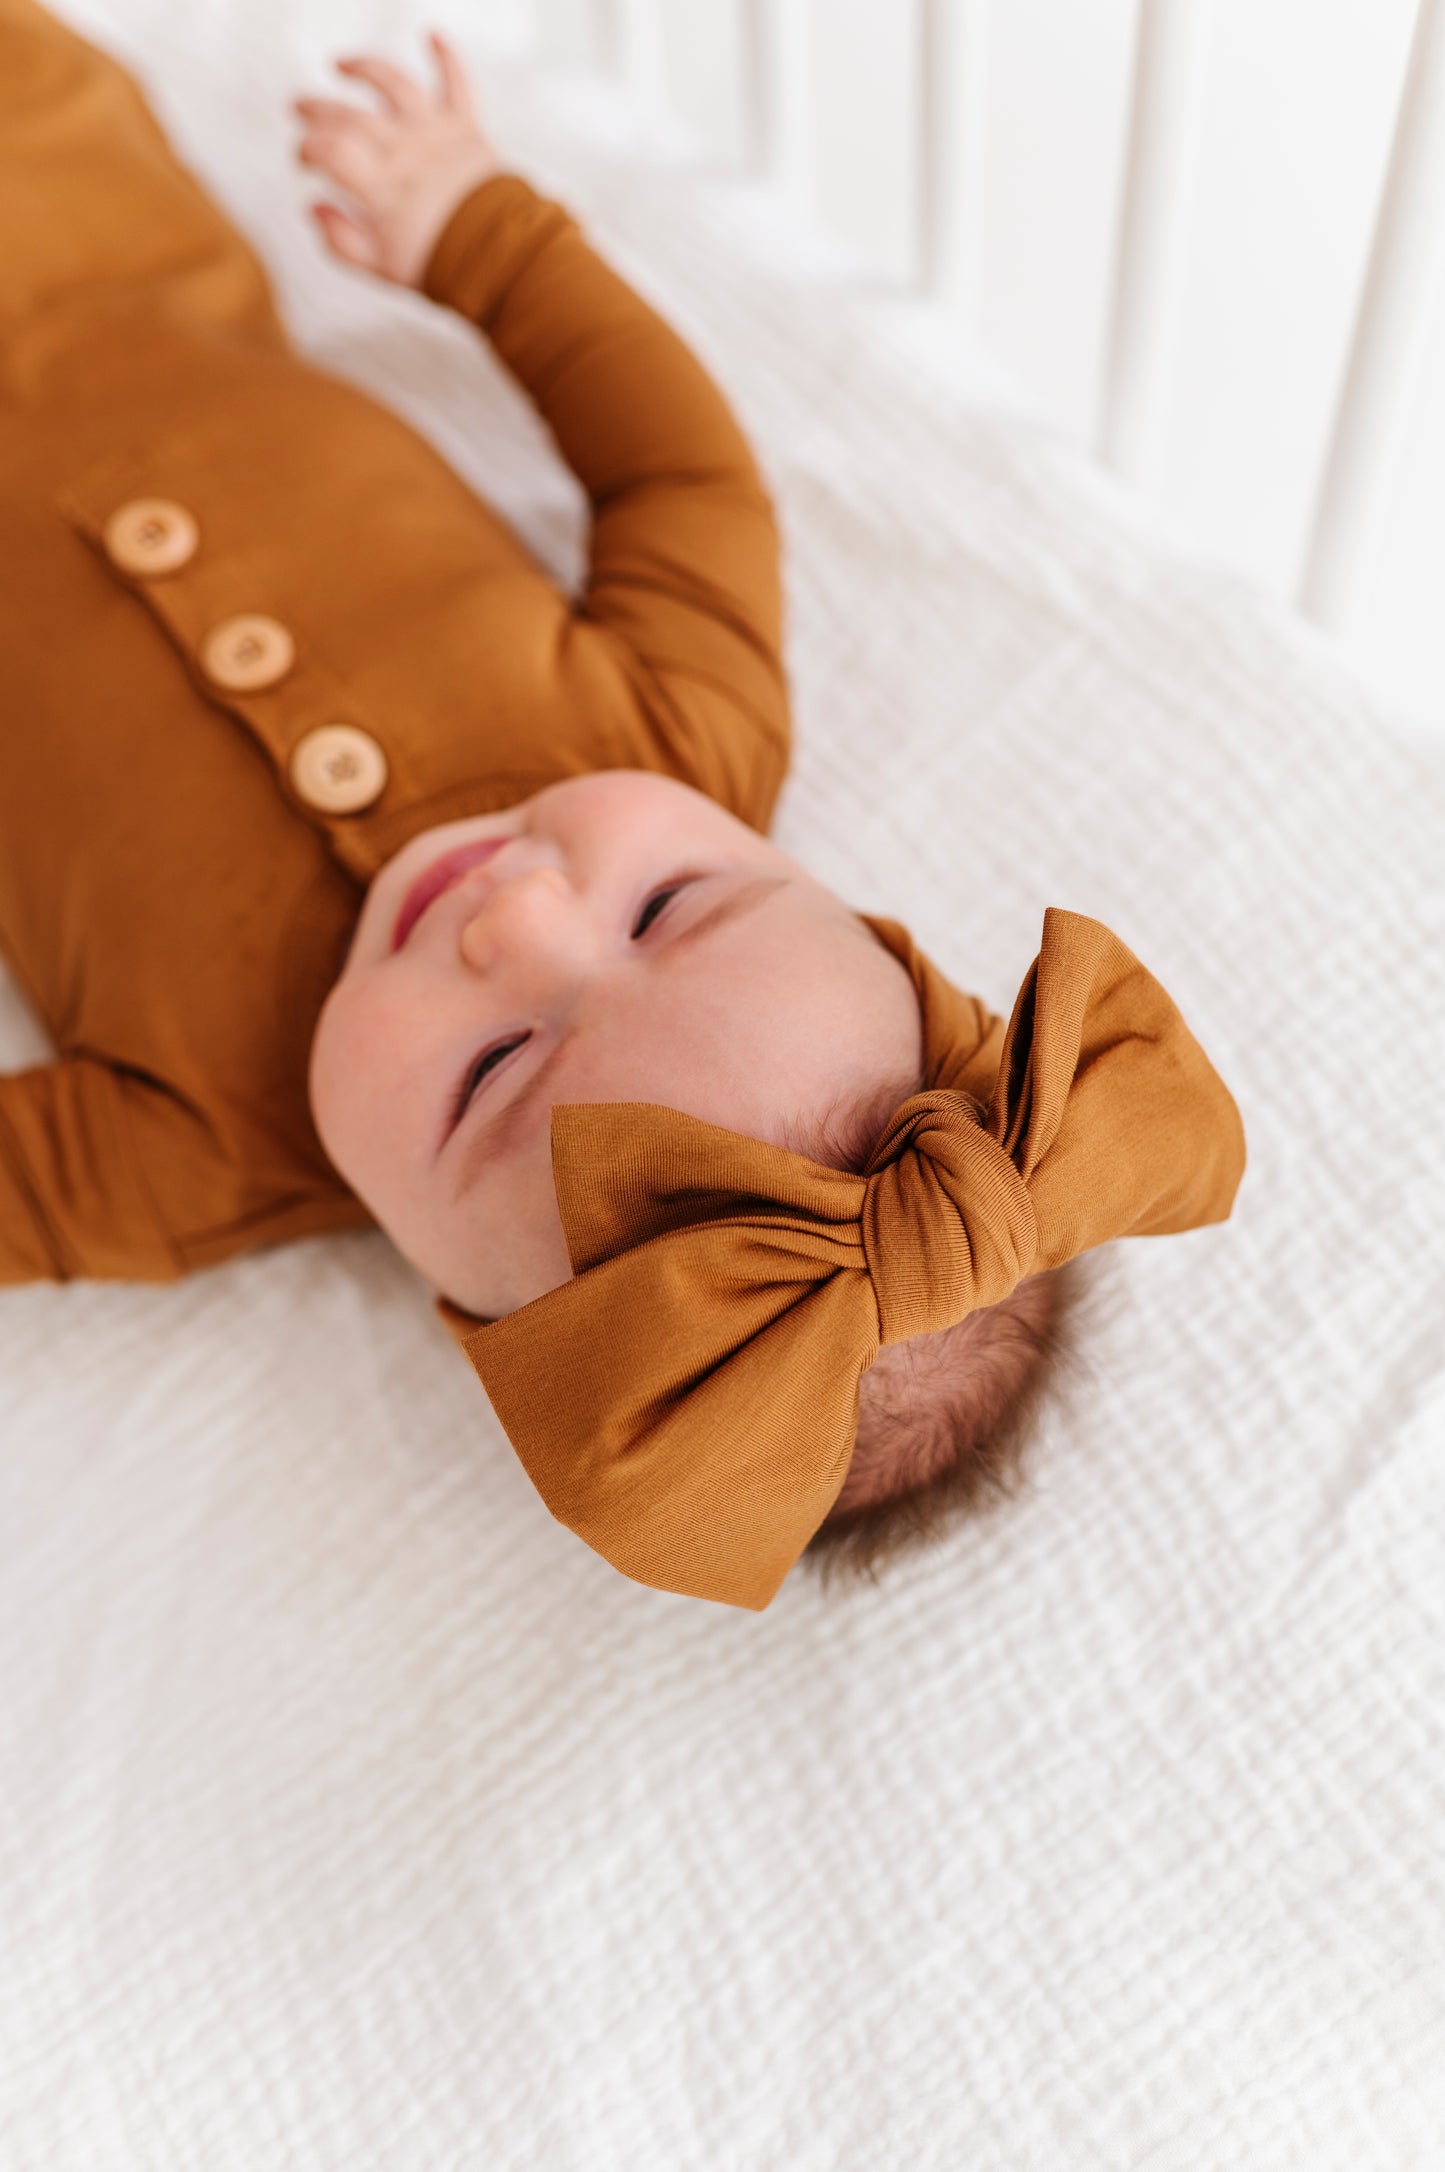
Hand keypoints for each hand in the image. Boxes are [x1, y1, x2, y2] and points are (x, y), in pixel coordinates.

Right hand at [293, 31, 500, 289]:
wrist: (498, 257)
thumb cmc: (439, 263)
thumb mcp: (381, 266)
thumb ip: (341, 240)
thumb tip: (313, 207)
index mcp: (380, 184)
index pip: (329, 149)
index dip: (307, 148)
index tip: (303, 159)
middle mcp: (404, 149)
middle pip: (350, 114)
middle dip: (318, 109)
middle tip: (300, 109)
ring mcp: (434, 132)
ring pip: (393, 84)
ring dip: (364, 67)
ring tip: (342, 64)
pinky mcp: (466, 126)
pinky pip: (457, 82)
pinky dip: (446, 56)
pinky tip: (432, 34)